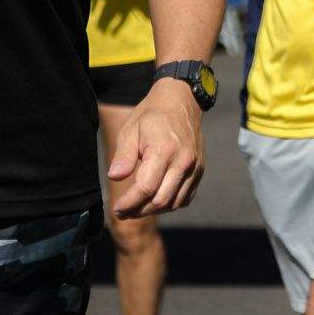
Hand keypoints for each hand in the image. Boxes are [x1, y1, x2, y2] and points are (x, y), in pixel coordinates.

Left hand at [108, 78, 204, 217]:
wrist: (181, 102)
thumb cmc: (151, 116)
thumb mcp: (131, 130)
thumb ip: (124, 156)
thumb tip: (114, 177)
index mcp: (164, 150)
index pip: (146, 188)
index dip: (130, 203)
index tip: (116, 209)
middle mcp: (183, 161)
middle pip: (161, 200)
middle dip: (139, 211)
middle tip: (123, 212)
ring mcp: (194, 167)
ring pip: (175, 202)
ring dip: (154, 210)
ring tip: (137, 208)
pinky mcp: (199, 170)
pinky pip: (186, 197)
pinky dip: (170, 204)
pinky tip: (155, 200)